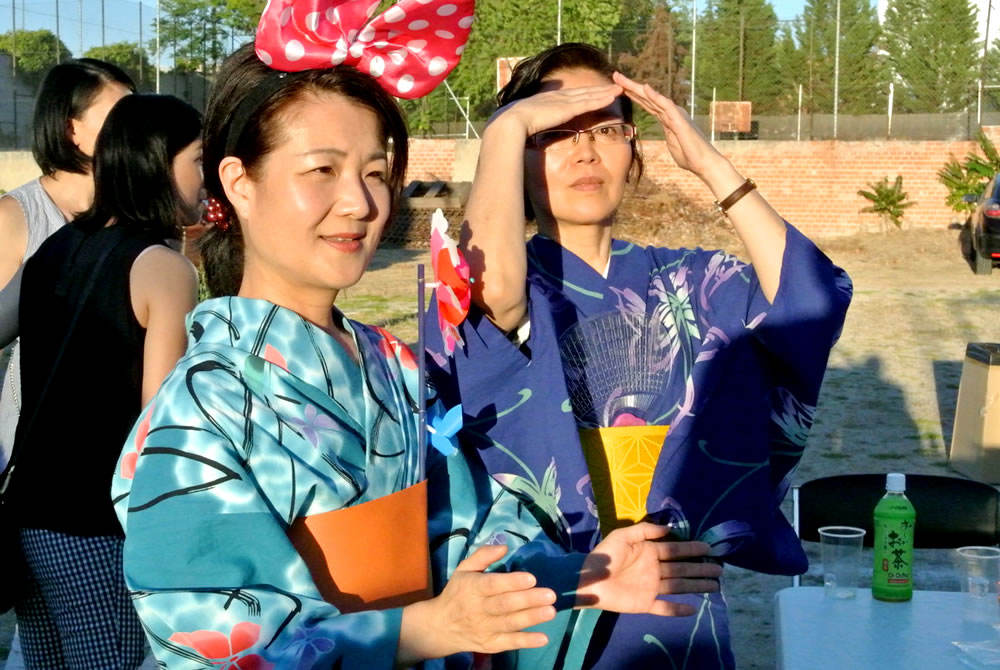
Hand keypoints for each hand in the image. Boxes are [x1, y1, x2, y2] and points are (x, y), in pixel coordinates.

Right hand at [397, 545, 556, 663]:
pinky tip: (543, 638)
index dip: (511, 582)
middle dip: (528, 600)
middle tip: (550, 595)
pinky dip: (526, 642)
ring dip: (531, 618)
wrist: (440, 626)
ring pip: (509, 623)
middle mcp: (478, 609)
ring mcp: (485, 629)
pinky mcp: (490, 644)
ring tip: (550, 611)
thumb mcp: (464, 569)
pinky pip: (509, 643)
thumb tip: (504, 546)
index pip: (492, 584)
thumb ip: (483, 556)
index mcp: (472, 587)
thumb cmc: (457, 592)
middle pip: (504, 605)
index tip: (531, 578)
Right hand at [489, 84, 623, 137]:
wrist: (512, 122)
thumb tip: (531, 127)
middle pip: (583, 92)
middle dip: (598, 89)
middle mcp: (558, 97)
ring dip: (605, 92)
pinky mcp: (568, 108)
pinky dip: (602, 99)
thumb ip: (533, 122)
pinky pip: (590, 102)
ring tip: (619, 88)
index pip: (570, 96)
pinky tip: (613, 96)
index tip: (593, 92)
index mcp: (549, 99)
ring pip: (590, 95)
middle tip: (613, 86)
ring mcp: (564, 101)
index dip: (583, 93)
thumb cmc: (515, 125)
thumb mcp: (525, 121)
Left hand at [576, 522, 722, 616]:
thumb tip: (668, 528)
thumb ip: (645, 531)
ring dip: (696, 586)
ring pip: (679, 587)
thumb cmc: (605, 555)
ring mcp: (651, 587)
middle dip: (700, 568)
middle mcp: (654, 569)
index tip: (709, 549)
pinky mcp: (645, 603)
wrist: (590, 579)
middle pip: (682, 569)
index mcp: (649, 552)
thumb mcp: (623, 536)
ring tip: (715, 585)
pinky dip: (678, 610)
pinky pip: (664, 608)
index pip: (675, 550)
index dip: (692, 549)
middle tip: (719, 569)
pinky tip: (692, 609)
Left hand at [613, 72, 729, 181]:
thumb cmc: (689, 157)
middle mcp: (671, 113)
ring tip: (622, 79)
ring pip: (653, 98)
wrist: (704, 163)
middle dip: (630, 86)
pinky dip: (655, 96)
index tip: (618, 88)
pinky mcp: (680, 120)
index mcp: (667, 118)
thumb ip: (668, 137)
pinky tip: (645, 88)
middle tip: (615, 75)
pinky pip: (666, 105)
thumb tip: (666, 138)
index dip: (633, 95)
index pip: (647, 104)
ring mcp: (675, 115)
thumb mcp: (673, 145)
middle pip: (647, 98)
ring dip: (637, 88)